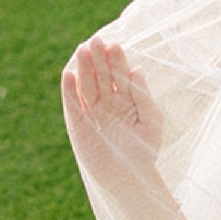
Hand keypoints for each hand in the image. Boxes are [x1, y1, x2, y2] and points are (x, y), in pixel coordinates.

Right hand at [61, 39, 164, 193]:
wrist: (129, 178)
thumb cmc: (145, 151)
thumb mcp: (152, 123)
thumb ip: (144, 98)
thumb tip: (138, 70)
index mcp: (127, 98)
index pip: (120, 74)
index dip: (117, 60)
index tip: (115, 46)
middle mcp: (108, 101)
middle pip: (101, 75)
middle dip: (99, 58)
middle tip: (96, 41)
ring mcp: (92, 111)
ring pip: (86, 85)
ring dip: (83, 68)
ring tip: (82, 50)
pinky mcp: (78, 123)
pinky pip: (73, 104)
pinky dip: (69, 90)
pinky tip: (68, 74)